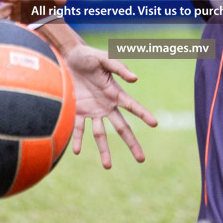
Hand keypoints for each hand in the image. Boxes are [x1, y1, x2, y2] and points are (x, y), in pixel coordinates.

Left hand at [59, 39, 156, 166]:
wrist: (67, 57)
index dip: (143, 114)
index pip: (132, 106)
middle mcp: (105, 106)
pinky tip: (76, 151)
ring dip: (104, 150)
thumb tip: (135, 78)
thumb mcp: (104, 58)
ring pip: (100, 135)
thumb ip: (119, 67)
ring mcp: (91, 111)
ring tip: (108, 167)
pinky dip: (77, 139)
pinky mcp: (76, 111)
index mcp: (115, 93)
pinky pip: (78, 129)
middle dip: (132, 143)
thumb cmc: (88, 56)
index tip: (155, 123)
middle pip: (121, 128)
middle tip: (141, 159)